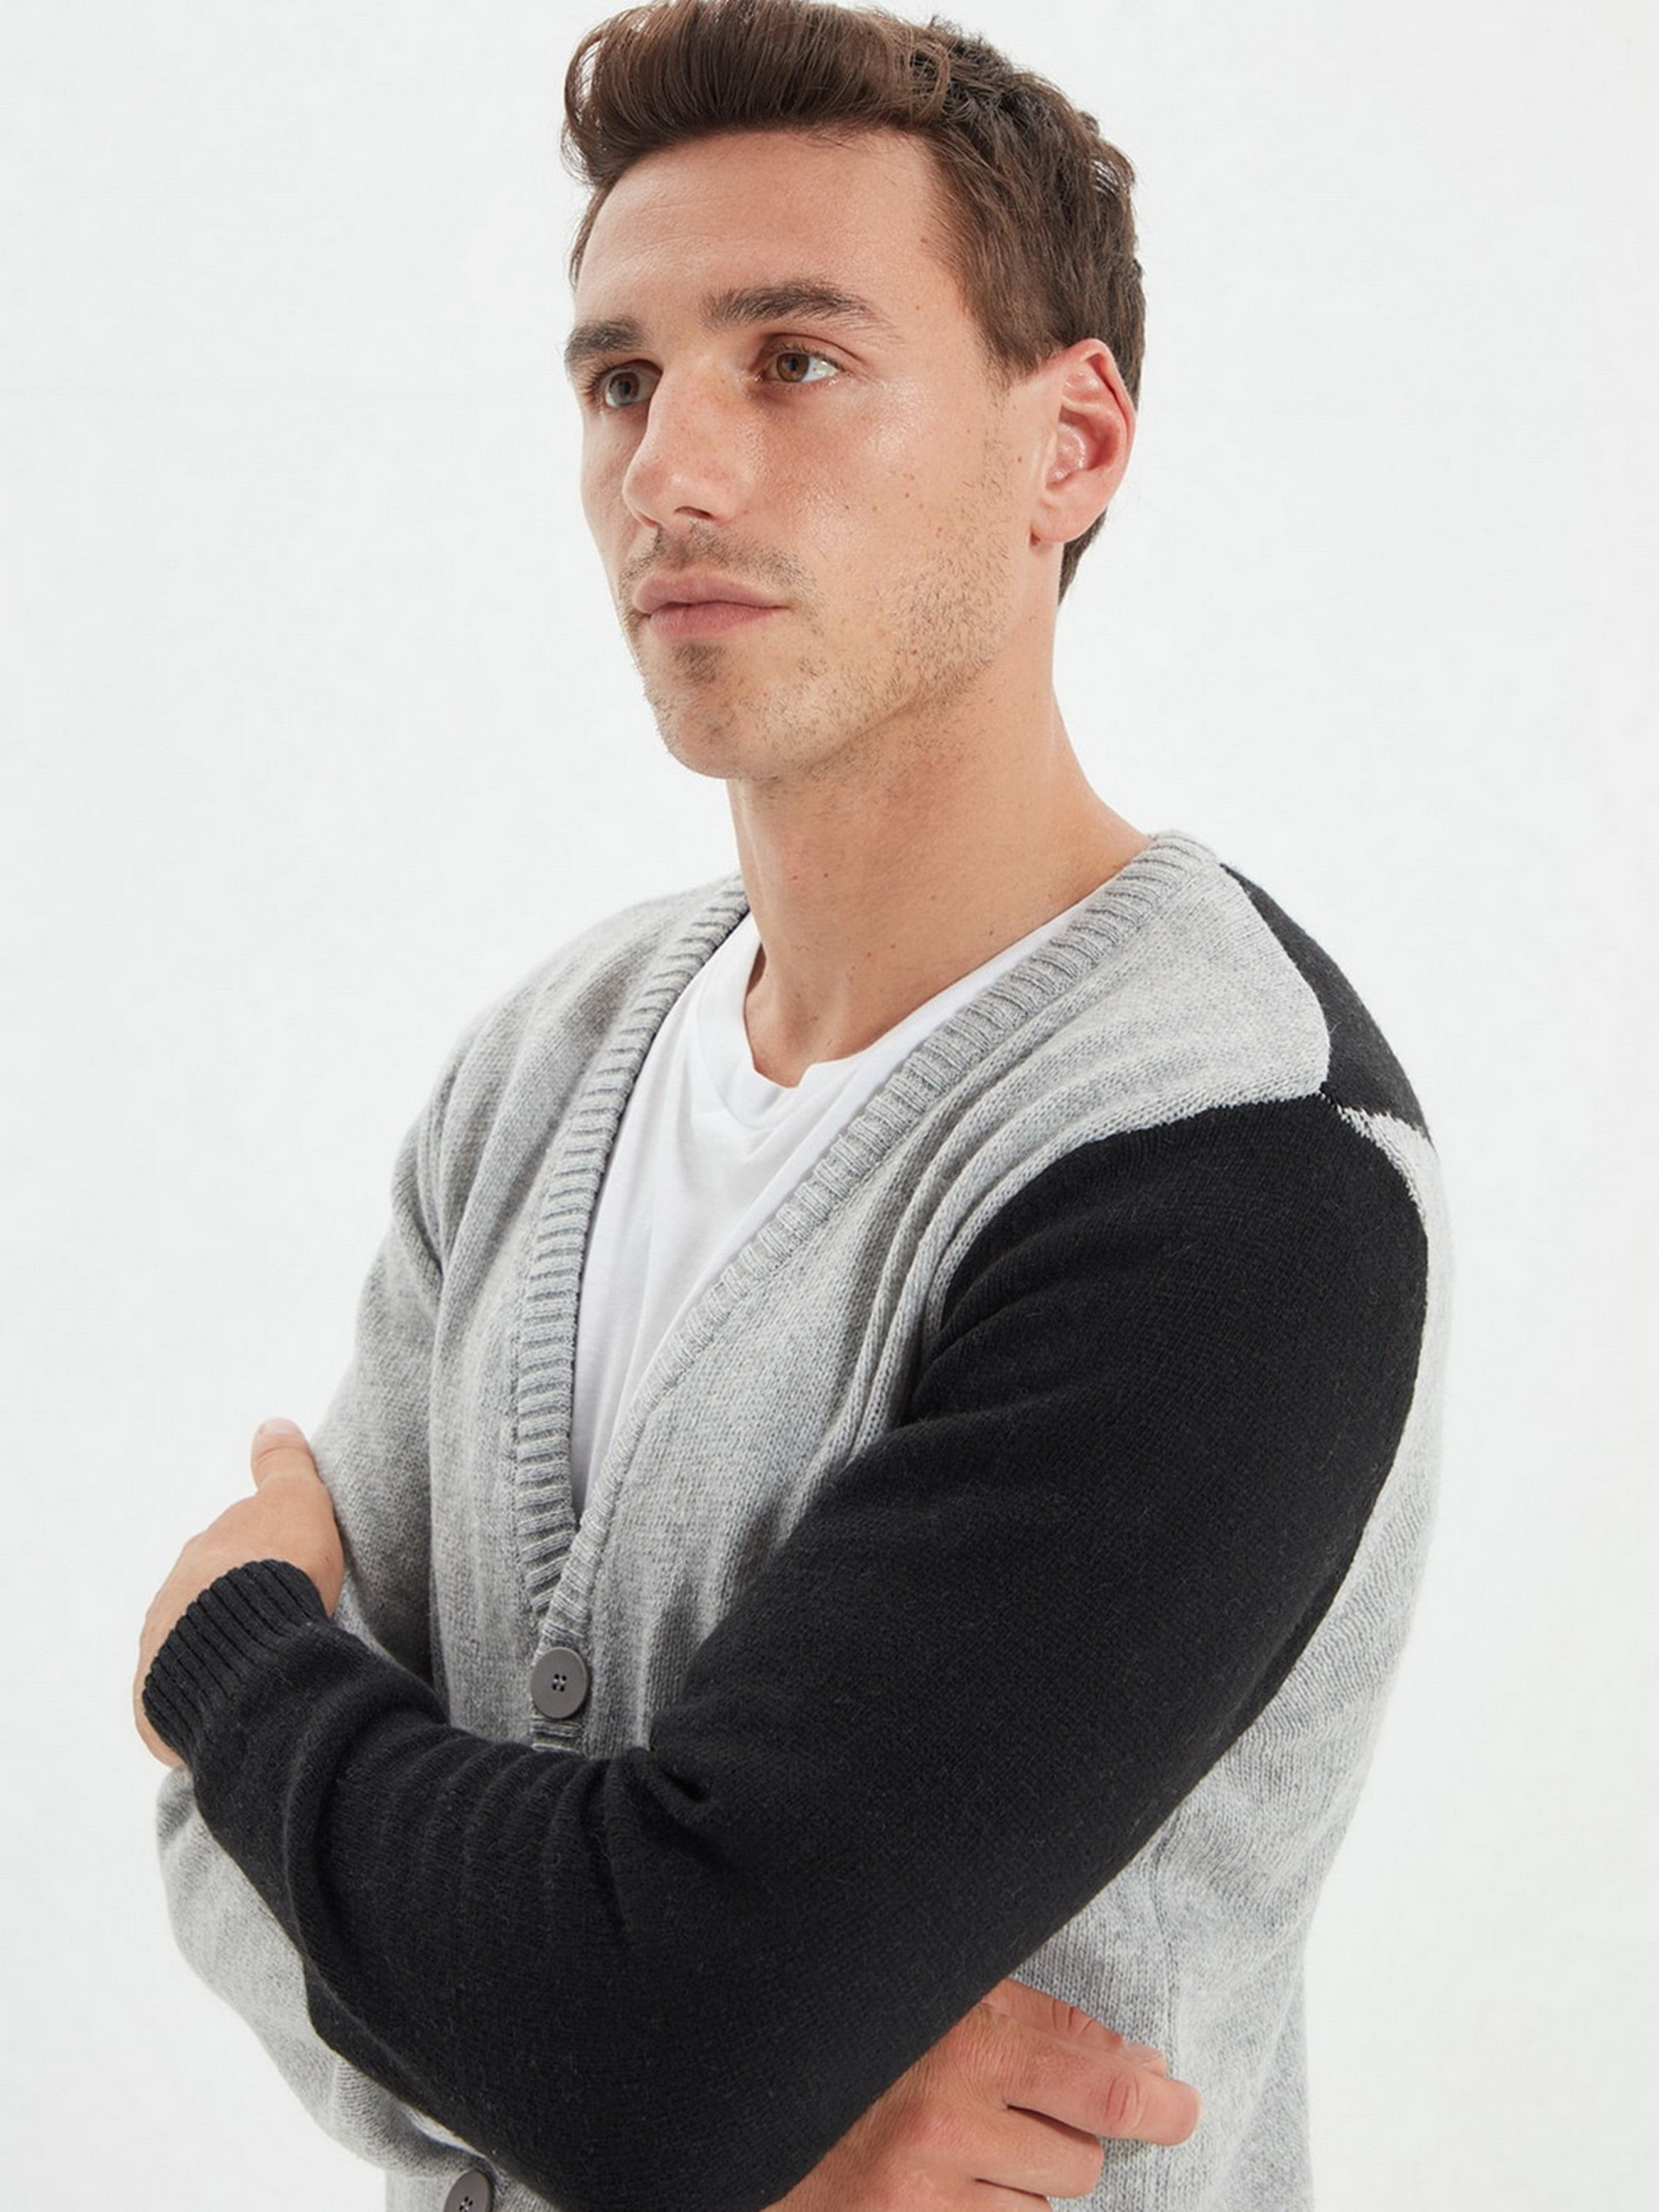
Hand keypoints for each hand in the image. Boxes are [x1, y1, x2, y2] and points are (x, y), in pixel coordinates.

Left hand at [134, 1418, 344, 1767]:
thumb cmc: (279, 1570)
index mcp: (203, 1552)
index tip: (290, 1575)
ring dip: (219, 1655)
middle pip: (204, 1600)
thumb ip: (284, 1464)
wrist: (249, 1649)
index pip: (230, 1551)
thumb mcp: (295, 1501)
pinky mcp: (160, 1704)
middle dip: (233, 1609)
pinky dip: (206, 1700)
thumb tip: (273, 1424)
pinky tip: (238, 1706)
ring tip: (263, 1671)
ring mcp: (162, 1652)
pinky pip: (183, 1701)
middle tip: (281, 1625)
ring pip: (192, 1650)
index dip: (261, 1561)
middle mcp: (172, 1598)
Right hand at [766, 1974, 1199, 2208]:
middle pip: (1081, 2161)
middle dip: (1061, 2137)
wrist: (741, 2082)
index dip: (1160, 2106)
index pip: (1102, 2090)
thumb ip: (1038, 2020)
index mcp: (963, 2043)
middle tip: (1007, 2109)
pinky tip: (941, 2180)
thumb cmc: (850, 2023)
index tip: (1180, 2108)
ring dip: (1016, 2180)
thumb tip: (1138, 2065)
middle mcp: (948, 2124)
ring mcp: (921, 2195)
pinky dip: (981, 2209)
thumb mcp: (937, 1993)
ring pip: (1037, 2206)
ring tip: (953, 2141)